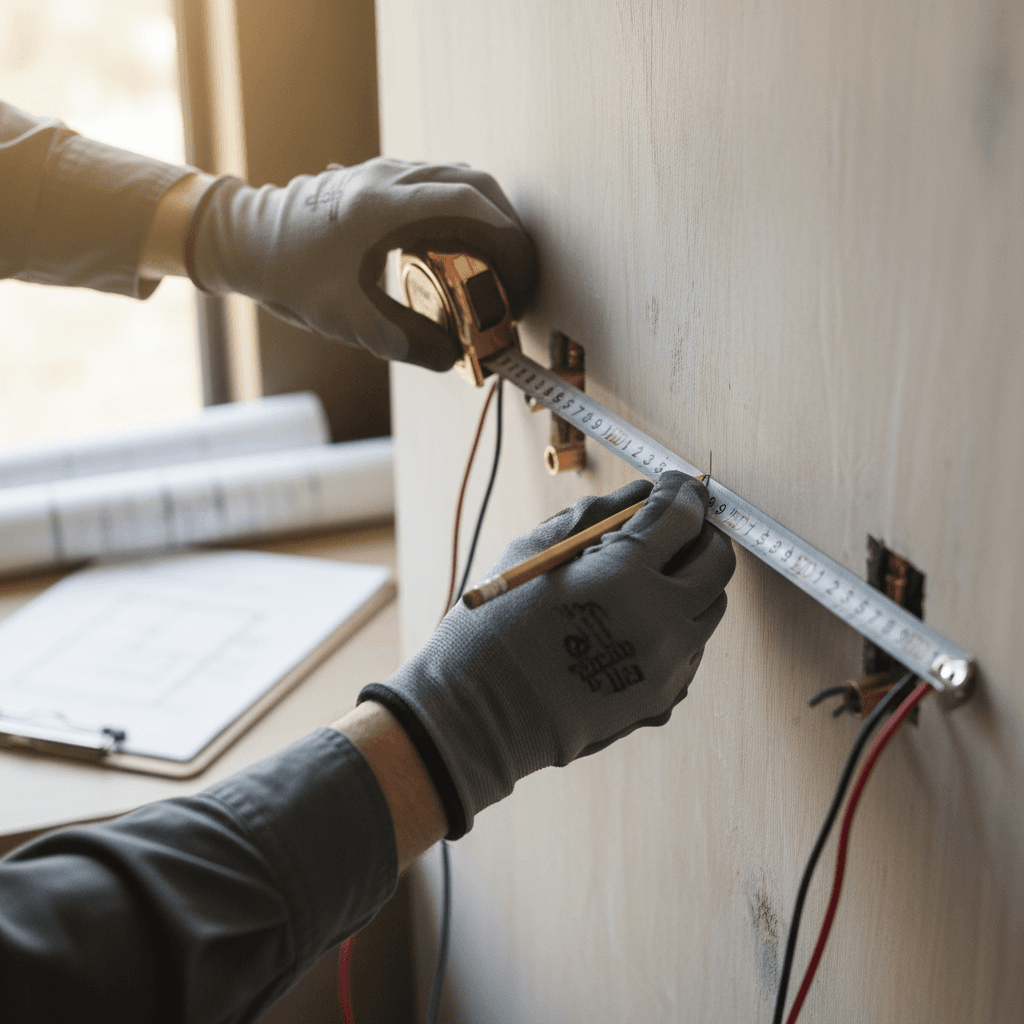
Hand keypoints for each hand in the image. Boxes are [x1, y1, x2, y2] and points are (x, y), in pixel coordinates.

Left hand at [187, 159, 537, 369]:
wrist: (244, 241)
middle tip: (516, 279)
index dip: (509, 243)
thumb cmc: (288, 276)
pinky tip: (459, 254)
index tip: (521, 282)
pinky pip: (438, 187)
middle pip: (476, 186)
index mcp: (385, 207)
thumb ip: (408, 342)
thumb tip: (456, 356)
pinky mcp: (381, 181)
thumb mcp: (349, 320)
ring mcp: (386, 174)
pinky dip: (463, 217)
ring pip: (460, 181)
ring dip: (487, 222)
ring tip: (494, 268)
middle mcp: (391, 179)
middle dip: (508, 232)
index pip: (470, 206)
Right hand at [359, 471, 735, 836]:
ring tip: (649, 576)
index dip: (682, 492)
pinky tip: (633, 622)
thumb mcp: (535, 553)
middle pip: (716, 562)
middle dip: (701, 534)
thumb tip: (642, 495)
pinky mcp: (662, 699)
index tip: (676, 486)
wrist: (478, 715)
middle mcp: (661, 623)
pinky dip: (676, 626)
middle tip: (676, 525)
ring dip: (691, 582)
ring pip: (711, 608)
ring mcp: (667, 667)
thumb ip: (596, 516)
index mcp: (626, 577)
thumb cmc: (494, 629)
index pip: (683, 516)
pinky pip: (691, 649)